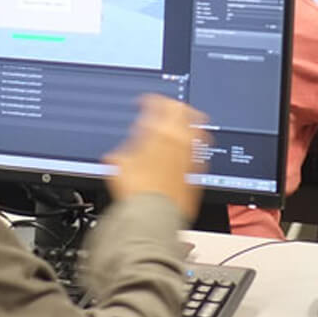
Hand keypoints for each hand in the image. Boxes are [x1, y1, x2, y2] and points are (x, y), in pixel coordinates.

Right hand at [104, 94, 206, 221]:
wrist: (154, 216)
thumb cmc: (136, 191)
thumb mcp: (118, 165)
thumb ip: (121, 153)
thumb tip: (117, 156)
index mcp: (156, 132)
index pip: (158, 104)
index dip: (150, 100)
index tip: (145, 102)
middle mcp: (177, 140)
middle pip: (182, 110)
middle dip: (174, 106)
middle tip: (167, 107)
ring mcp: (190, 155)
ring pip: (197, 128)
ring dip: (190, 122)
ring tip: (184, 123)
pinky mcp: (197, 172)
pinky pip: (200, 151)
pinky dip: (194, 146)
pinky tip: (187, 151)